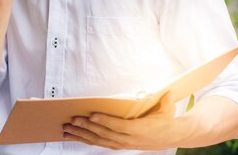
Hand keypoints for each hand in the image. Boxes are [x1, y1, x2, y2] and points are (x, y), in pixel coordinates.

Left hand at [62, 92, 180, 150]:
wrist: (170, 137)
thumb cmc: (166, 120)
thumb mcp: (168, 110)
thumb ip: (166, 102)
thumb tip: (167, 93)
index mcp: (139, 130)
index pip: (119, 126)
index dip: (105, 121)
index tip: (92, 115)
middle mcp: (128, 140)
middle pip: (104, 134)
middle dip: (87, 127)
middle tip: (73, 120)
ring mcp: (122, 144)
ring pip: (98, 140)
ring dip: (81, 135)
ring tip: (67, 130)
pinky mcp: (118, 145)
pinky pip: (100, 143)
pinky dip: (86, 139)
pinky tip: (75, 136)